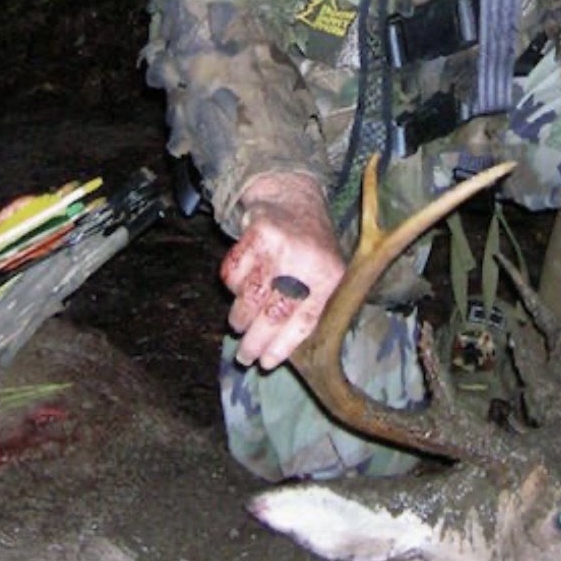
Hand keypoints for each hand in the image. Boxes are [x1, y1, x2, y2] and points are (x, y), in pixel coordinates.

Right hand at [220, 172, 344, 369]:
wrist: (294, 197)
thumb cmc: (309, 246)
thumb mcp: (324, 272)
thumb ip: (310, 306)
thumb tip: (279, 350)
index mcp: (329, 275)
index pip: (305, 321)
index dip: (282, 346)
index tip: (266, 363)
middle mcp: (306, 261)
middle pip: (274, 313)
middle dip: (254, 341)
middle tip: (244, 356)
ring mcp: (280, 246)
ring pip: (250, 296)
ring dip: (239, 319)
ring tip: (238, 326)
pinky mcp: (256, 234)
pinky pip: (234, 273)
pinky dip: (232, 286)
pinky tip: (238, 289)